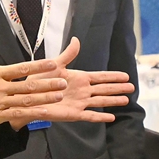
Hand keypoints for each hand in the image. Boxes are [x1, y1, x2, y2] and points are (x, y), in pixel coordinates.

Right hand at [0, 30, 66, 136]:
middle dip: (47, 83)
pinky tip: (44, 112)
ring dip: (44, 97)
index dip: (38, 66)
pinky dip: (32, 114)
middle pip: (28, 85)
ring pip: (26, 100)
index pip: (21, 69)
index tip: (52, 64)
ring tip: (59, 95)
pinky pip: (17, 115)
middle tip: (63, 81)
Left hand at [19, 37, 133, 127]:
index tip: (125, 76)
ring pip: (101, 101)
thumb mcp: (54, 64)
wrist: (26, 97)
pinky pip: (90, 115)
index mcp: (79, 78)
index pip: (101, 77)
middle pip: (105, 89)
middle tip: (132, 88)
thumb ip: (68, 54)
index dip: (113, 76)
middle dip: (118, 88)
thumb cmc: (38, 80)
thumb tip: (76, 40)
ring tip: (125, 101)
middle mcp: (82, 91)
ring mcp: (79, 102)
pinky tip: (111, 118)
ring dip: (113, 101)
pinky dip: (100, 117)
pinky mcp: (73, 114)